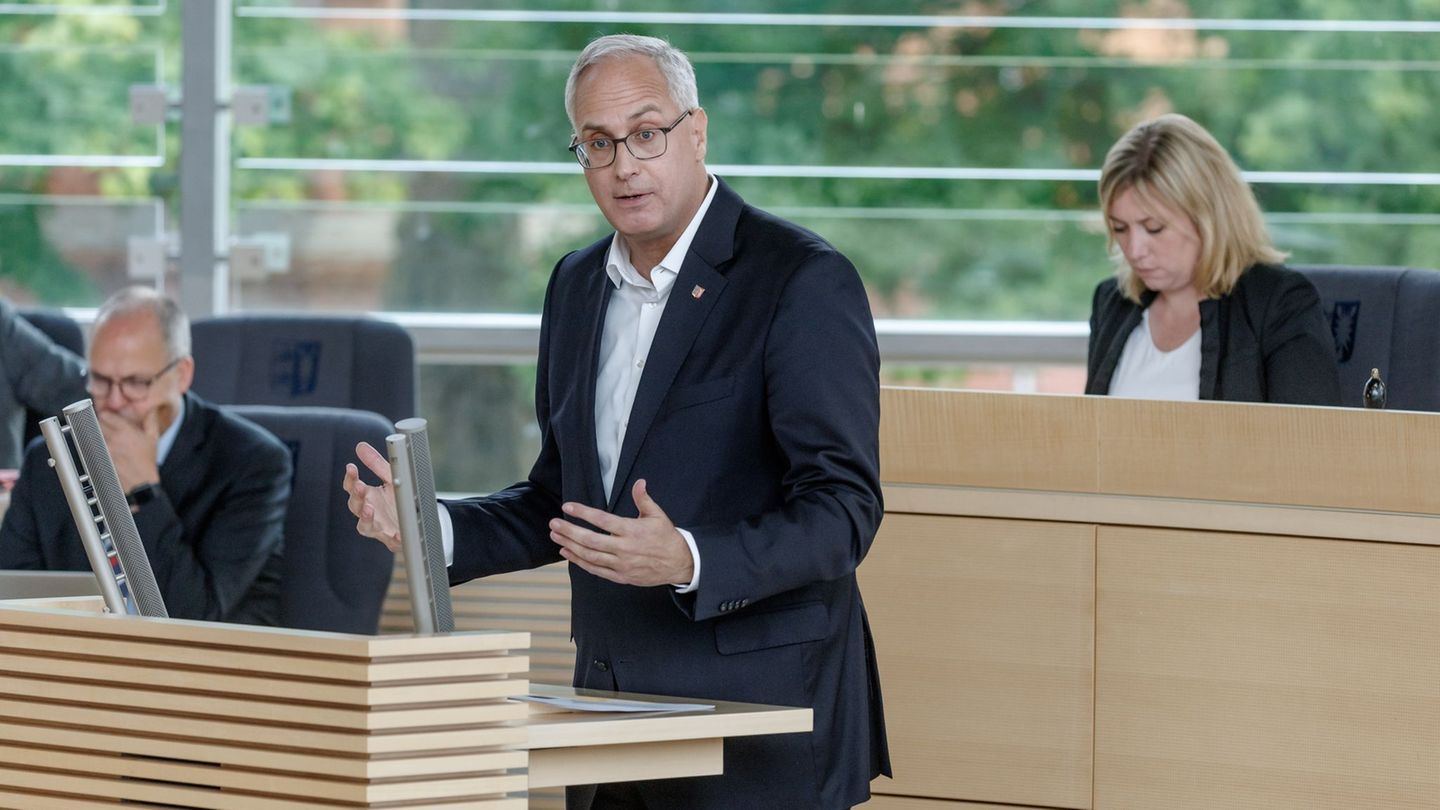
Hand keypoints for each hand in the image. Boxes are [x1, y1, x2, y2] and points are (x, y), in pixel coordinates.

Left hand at [98, 409, 160, 493]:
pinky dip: (94, 445)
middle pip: (97, 423)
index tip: (108, 417)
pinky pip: (91, 447)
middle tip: (105, 427)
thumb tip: (151, 410)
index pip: (105, 415)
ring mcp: (105, 449)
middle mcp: (114, 438)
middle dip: (101, 424)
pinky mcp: (99, 458)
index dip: (106, 415)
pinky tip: (103, 448)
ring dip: (97, 434)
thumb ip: (151, 421)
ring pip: (92, 434)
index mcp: (126, 431)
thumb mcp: (153, 439)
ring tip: (104, 438)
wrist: (140, 482)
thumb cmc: (146, 462)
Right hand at [343, 441, 400, 551]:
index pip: (352, 487)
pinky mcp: (392, 539)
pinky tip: (397, 534)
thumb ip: (376, 464)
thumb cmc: (399, 500)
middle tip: (360, 486)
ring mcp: (379, 527)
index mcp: (368, 496)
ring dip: (365, 517)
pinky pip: (390, 540)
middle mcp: (370, 512)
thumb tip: (361, 446)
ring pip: (364, 526)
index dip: (350, 478)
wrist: (416, 521)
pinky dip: (394, 538)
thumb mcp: (391, 478)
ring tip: (369, 508)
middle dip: (356, 496)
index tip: (351, 467)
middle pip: (354, 506)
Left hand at [550, 479, 693, 586]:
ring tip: (556, 536)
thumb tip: (639, 482)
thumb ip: (644, 499)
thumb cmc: (667, 537)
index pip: (603, 520)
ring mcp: (621, 564)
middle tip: (553, 523)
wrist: (679, 564)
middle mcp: (625, 548)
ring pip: (590, 556)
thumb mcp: (658, 515)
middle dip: (569, 531)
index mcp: (633, 531)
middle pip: (591, 540)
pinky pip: (596, 569)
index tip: (567, 506)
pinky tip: (567, 553)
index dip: (583, 513)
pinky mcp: (620, 576)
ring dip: (570, 546)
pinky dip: (579, 561)